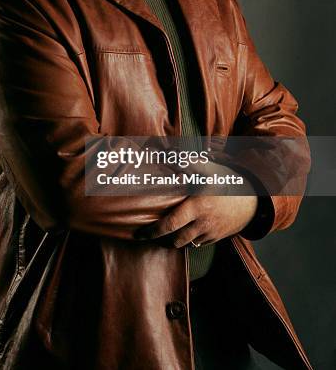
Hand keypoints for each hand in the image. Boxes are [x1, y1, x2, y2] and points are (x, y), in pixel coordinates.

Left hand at [134, 163, 257, 246]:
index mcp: (196, 207)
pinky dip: (190, 240)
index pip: (169, 225)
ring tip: (167, 232)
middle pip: (176, 240)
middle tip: (151, 234)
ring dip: (176, 239)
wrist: (254, 198)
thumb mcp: (207, 168)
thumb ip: (186, 162)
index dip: (152, 232)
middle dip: (163, 239)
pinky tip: (186, 231)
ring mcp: (210, 233)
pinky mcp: (218, 238)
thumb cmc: (227, 181)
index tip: (139, 234)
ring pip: (187, 243)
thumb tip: (166, 151)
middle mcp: (202, 224)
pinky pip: (199, 243)